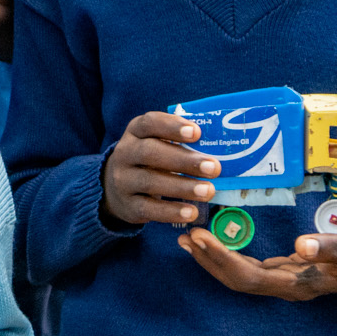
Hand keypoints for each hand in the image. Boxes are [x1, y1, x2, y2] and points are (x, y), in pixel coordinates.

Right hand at [100, 112, 220, 226]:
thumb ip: (179, 142)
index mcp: (135, 132)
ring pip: (150, 181)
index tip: (197, 133)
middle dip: (184, 160)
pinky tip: (192, 212)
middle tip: (214, 168)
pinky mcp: (127, 206)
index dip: (172, 126)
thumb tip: (219, 148)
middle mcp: (125, 153)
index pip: (150, 123)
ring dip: (183, 187)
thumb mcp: (156, 144)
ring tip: (209, 191)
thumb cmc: (149, 162)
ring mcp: (123, 180)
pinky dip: (171, 211)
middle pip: (150, 152)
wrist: (116, 189)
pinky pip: (148, 209)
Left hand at [179, 223, 336, 299]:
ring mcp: (287, 281)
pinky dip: (228, 255)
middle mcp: (288, 287)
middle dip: (209, 259)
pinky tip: (214, 242)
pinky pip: (250, 268)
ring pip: (241, 277)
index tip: (200, 237)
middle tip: (185, 234)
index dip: (222, 259)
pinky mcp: (287, 272)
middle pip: (238, 280)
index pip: (250, 277)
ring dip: (213, 260)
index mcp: (301, 283)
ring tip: (188, 239)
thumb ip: (334, 247)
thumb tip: (302, 246)